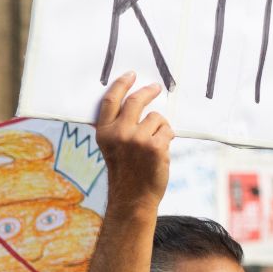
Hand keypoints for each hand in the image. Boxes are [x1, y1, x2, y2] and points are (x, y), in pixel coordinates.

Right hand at [95, 73, 171, 202]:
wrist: (133, 197)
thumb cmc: (125, 171)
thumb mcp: (111, 147)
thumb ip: (116, 126)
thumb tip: (134, 102)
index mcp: (104, 132)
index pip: (111, 101)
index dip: (121, 85)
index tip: (131, 75)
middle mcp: (119, 133)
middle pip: (135, 101)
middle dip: (148, 91)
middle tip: (156, 87)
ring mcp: (137, 139)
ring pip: (156, 118)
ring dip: (160, 127)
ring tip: (154, 144)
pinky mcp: (155, 146)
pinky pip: (168, 130)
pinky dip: (168, 138)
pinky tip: (161, 152)